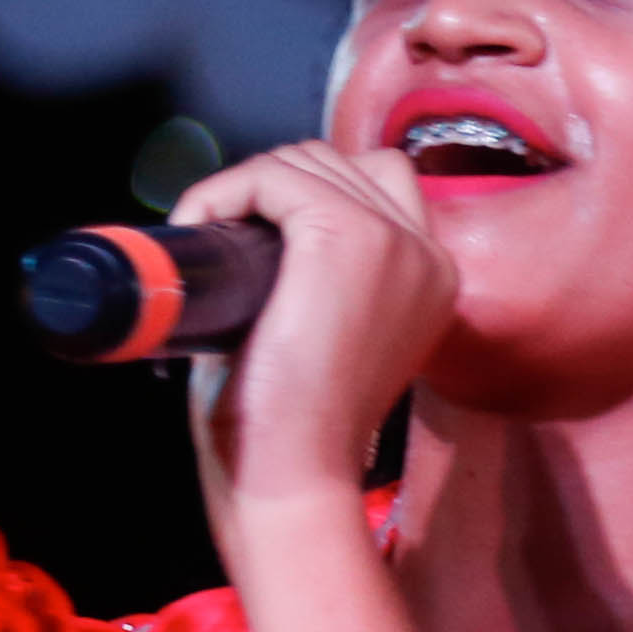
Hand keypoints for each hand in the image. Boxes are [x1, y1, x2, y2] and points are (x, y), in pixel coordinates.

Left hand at [173, 138, 458, 534]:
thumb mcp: (329, 336)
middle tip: (224, 239)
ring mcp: (394, 241)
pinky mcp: (346, 235)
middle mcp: (428, 255)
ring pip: (305, 159)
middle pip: (340, 161)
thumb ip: (322, 279)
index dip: (303, 197)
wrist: (293, 472)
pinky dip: (222, 192)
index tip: (254, 238)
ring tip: (209, 238)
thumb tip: (256, 228)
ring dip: (246, 187)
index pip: (374, 185)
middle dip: (272, 187)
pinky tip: (199, 230)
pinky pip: (271, 175)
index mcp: (433, 282)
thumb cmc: (295, 428)